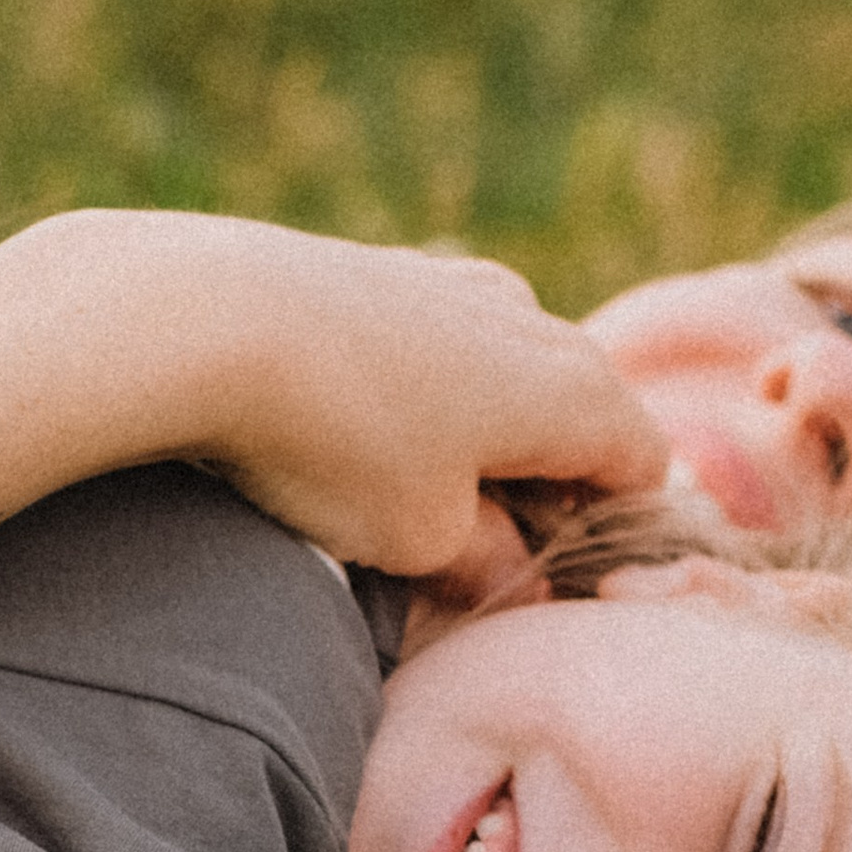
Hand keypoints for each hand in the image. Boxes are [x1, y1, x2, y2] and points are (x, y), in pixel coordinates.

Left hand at [32, 213, 666, 571]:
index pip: (641, 470)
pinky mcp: (392, 270)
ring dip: (482, 438)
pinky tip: (354, 429)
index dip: (605, 536)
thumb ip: (487, 564)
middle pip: (582, 417)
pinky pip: (444, 343)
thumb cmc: (338, 441)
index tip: (539, 581)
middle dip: (544, 487)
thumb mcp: (422, 540)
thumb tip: (508, 571)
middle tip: (471, 550)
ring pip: (510, 375)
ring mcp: (463, 284)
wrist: (210, 316)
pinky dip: (427, 392)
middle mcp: (538, 322)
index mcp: (577, 392)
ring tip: (403, 493)